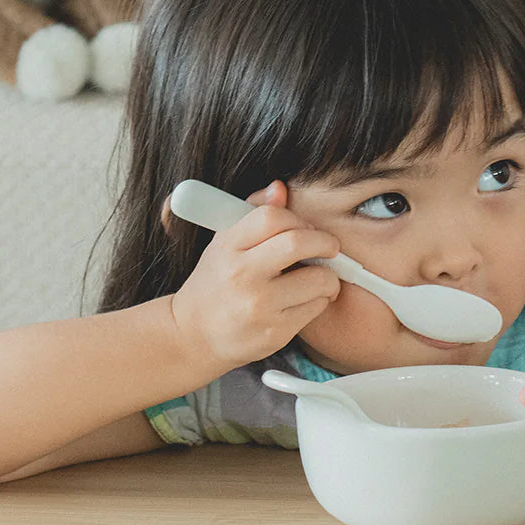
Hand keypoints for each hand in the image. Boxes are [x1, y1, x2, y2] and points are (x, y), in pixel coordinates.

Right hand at [169, 180, 340, 369]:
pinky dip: (320, 300)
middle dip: (325, 242)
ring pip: (318, 279)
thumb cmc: (216, 283)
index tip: (306, 228)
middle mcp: (242, 275)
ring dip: (328, 277)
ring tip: (319, 278)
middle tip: (330, 248)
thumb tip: (280, 189)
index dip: (297, 218)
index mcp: (228, 247)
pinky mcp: (274, 333)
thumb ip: (253, 212)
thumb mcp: (224, 244)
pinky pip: (316, 307)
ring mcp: (259, 306)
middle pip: (299, 242)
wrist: (194, 335)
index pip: (272, 217)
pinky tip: (306, 300)